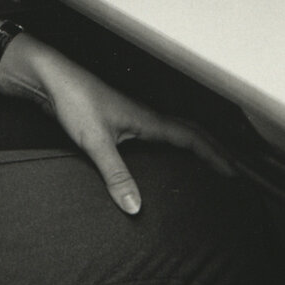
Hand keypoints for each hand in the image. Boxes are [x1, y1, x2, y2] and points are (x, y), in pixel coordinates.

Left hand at [0, 35, 235, 212]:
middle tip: (229, 171)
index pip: (191, 137)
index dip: (215, 154)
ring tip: (206, 166)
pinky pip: (154, 135)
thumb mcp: (95, 141)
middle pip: (188, 132)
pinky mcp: (116, 120)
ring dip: (192, 146)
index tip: (235, 171)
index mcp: (147, 119)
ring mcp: (131, 116)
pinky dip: (169, 146)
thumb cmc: (73, 98)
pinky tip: (161, 159)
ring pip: (172, 132)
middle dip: (211, 150)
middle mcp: (144, 115)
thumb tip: (136, 207)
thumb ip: (116, 174)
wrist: (49, 77)